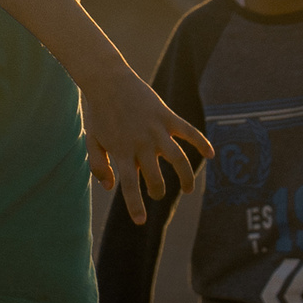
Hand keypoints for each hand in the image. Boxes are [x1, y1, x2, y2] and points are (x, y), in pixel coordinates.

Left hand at [83, 70, 209, 226]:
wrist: (107, 80)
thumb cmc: (98, 112)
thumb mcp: (91, 140)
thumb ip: (98, 166)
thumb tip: (110, 187)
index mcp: (121, 152)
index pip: (131, 187)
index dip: (136, 206)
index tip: (141, 222)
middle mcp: (141, 144)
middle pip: (155, 177)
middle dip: (158, 190)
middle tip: (157, 193)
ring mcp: (156, 130)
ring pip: (178, 160)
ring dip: (186, 177)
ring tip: (188, 190)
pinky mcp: (167, 116)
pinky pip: (189, 132)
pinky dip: (202, 143)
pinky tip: (211, 155)